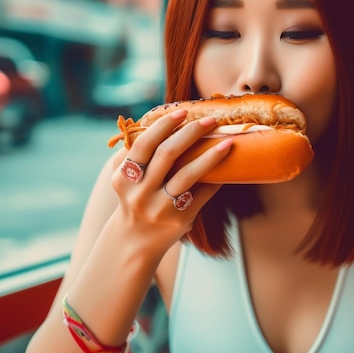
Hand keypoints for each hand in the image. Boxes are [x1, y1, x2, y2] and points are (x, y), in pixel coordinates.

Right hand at [111, 109, 232, 240]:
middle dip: (190, 133)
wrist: (135, 240)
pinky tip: (228, 167)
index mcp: (124, 177)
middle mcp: (140, 193)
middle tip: (210, 120)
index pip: (144, 145)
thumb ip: (134, 153)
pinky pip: (203, 193)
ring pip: (188, 175)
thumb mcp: (125, 178)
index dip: (164, 126)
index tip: (183, 112)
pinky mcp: (180, 219)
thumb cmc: (135, 198)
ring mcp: (160, 207)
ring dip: (211, 155)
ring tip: (228, 141)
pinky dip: (216, 178)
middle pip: (167, 154)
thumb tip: (157, 119)